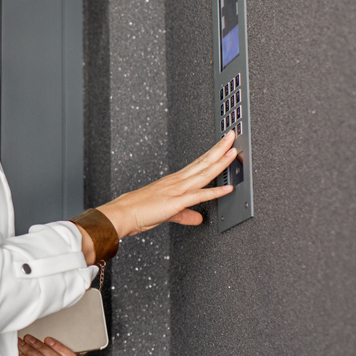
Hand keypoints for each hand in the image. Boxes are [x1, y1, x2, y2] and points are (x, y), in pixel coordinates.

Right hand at [97, 131, 238, 238]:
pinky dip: (214, 192)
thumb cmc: (138, 210)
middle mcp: (177, 181)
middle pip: (202, 162)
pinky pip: (198, 196)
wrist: (122, 213)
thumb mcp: (167, 213)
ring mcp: (176, 190)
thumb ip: (185, 215)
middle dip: (219, 149)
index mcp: (174, 181)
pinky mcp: (176, 202)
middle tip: (232, 136)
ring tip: (233, 152)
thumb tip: (198, 218)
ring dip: (220, 163)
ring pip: (203, 174)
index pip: (198, 164)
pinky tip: (228, 189)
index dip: (212, 154)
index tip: (223, 144)